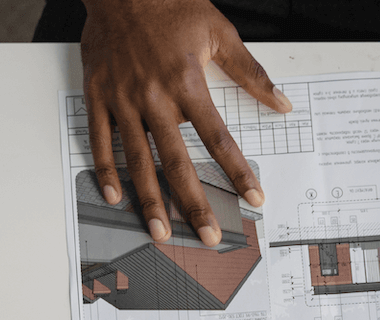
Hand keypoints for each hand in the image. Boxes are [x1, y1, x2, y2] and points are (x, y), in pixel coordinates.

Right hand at [80, 0, 292, 244]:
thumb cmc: (170, 4)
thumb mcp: (219, 32)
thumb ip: (251, 72)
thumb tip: (282, 103)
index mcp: (186, 83)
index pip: (218, 139)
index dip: (238, 172)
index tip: (253, 198)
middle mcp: (153, 97)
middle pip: (177, 162)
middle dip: (194, 204)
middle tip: (207, 235)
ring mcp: (122, 100)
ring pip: (137, 160)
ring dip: (149, 200)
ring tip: (160, 231)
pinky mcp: (98, 96)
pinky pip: (100, 140)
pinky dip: (106, 170)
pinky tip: (115, 197)